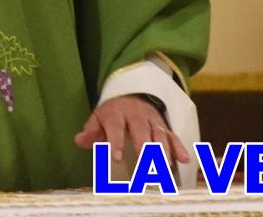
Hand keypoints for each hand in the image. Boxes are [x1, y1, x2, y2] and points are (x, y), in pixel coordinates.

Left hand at [74, 94, 189, 167]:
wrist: (131, 95)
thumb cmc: (111, 114)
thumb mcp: (98, 119)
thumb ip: (91, 132)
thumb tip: (79, 140)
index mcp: (116, 113)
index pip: (115, 127)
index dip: (115, 142)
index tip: (116, 159)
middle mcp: (136, 115)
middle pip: (141, 129)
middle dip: (144, 146)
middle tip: (146, 165)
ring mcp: (151, 120)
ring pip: (159, 133)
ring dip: (163, 150)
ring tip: (164, 168)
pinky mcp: (163, 126)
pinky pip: (172, 135)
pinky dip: (179, 147)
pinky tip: (183, 160)